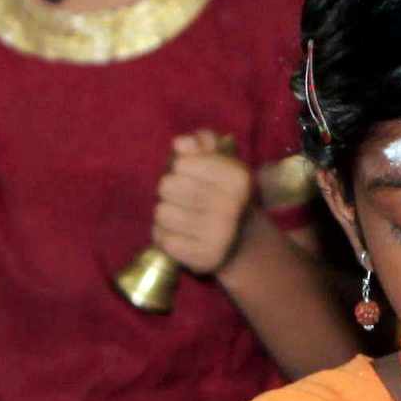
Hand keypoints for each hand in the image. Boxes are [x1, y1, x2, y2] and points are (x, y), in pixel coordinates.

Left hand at [154, 133, 252, 275]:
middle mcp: (230, 207)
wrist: (239, 241)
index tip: (191, 176)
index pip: (181, 163)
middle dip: (169, 190)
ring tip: (180, 216)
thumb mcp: (220, 161)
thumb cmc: (222, 193)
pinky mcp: (203, 258)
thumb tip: (180, 144)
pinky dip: (165, 236)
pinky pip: (162, 239)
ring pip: (161, 213)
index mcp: (237, 178)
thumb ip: (202, 142)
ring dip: (165, 214)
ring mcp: (218, 235)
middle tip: (183, 197)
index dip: (179, 167)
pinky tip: (180, 235)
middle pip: (167, 186)